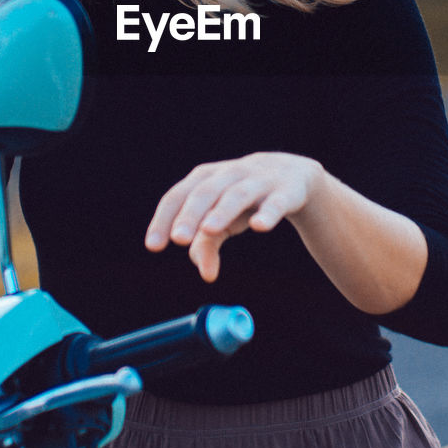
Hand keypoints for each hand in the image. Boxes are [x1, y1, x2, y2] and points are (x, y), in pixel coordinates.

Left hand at [144, 152, 325, 281]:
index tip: (154, 246)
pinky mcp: (285, 192)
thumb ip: (207, 244)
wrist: (294, 177)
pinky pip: (276, 202)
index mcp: (205, 179)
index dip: (164, 220)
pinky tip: (260, 226)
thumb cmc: (245, 201)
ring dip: (222, 211)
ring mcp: (258, 181)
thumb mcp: (223, 221)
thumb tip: (205, 272)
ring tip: (208, 230)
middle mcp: (228, 175)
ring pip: (237, 194)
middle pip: (205, 192)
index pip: (178, 196)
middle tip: (178, 239)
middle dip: (190, 215)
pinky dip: (268, 213)